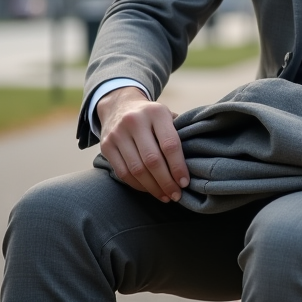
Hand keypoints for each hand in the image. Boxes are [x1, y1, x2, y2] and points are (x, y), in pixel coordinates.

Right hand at [96, 86, 188, 202]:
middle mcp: (134, 121)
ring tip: (165, 196)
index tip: (185, 182)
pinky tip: (149, 190)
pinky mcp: (106, 146)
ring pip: (136, 170)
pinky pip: (122, 173)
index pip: (170, 144)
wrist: (119, 105)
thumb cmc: (151, 116)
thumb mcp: (166, 115)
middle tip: (176, 195)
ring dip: (152, 188)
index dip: (178, 167)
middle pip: (152, 160)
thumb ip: (179, 133)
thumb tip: (195, 163)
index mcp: (156, 112)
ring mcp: (118, 134)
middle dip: (166, 182)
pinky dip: (138, 185)